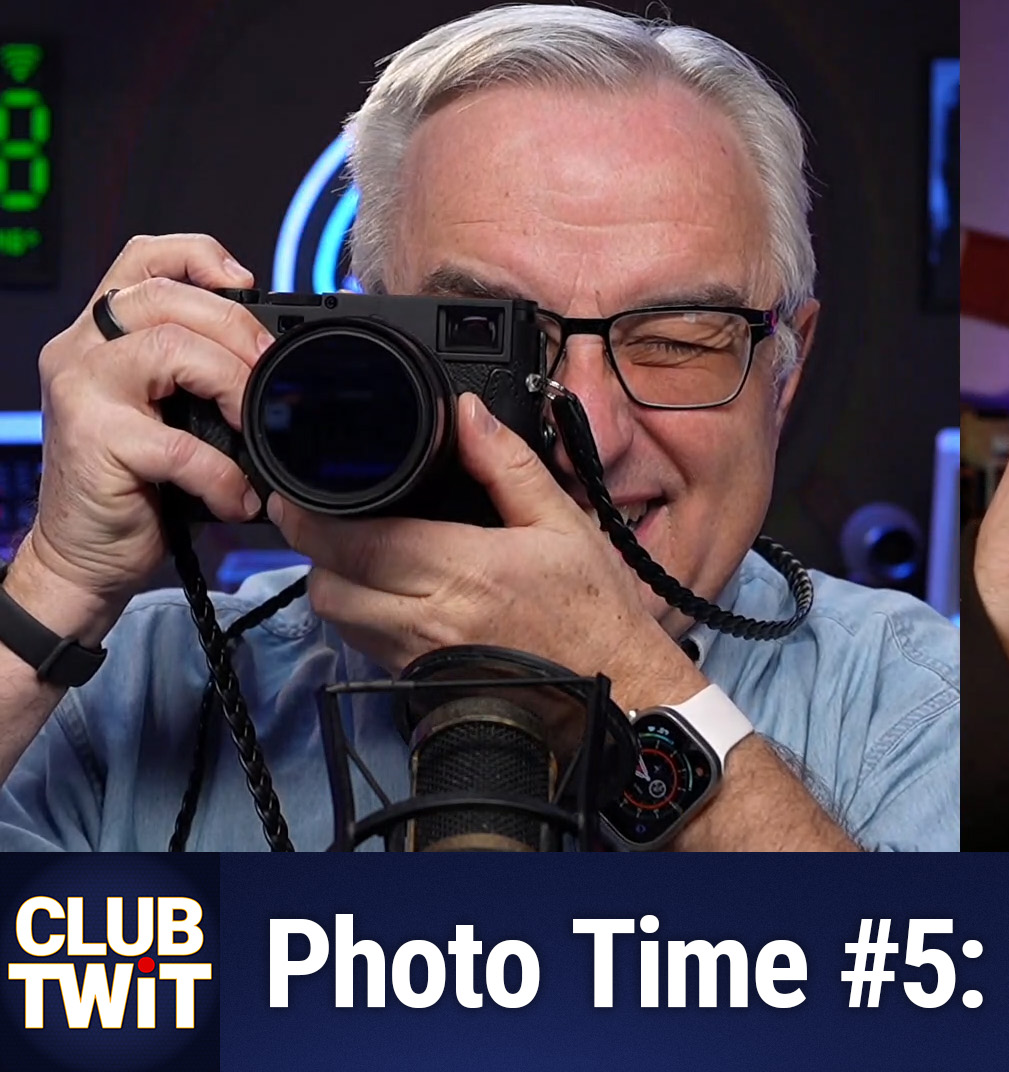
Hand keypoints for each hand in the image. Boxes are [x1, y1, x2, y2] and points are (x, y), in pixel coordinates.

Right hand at [11, 235, 268, 642]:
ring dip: (230, 382)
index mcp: (101, 335)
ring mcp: (81, 390)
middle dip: (237, 329)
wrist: (85, 556)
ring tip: (251, 426)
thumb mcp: (170, 414)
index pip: (143, 258)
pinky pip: (177, 441)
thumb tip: (278, 361)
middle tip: (271, 372)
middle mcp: (81, 350)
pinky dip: (221, 472)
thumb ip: (200, 372)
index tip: (247, 282)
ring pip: (168, 347)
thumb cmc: (136, 487)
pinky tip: (235, 495)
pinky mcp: (93, 439)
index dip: (198, 255)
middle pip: (167, 298)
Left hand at [271, 393, 705, 711]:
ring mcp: (420, 657)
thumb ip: (508, 465)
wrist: (614, 686)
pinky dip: (359, 614)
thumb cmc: (594, 610)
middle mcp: (431, 619)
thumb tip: (468, 414)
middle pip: (327, 582)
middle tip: (322, 512)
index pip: (352, 541)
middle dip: (314, 544)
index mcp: (464, 571)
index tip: (301, 489)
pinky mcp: (420, 682)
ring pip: (338, 617)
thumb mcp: (564, 522)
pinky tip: (386, 590)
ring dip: (334, 580)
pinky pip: (363, 644)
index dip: (311, 514)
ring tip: (355, 549)